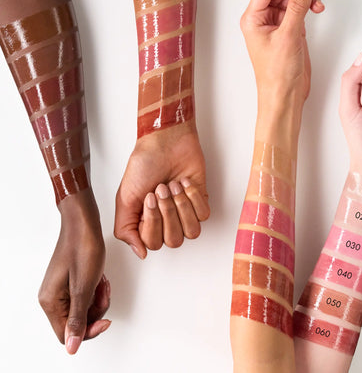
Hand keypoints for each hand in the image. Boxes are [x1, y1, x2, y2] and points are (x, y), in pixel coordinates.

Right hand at [38, 191, 109, 354]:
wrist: (85, 223)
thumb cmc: (83, 248)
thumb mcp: (83, 287)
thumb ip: (78, 318)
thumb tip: (71, 346)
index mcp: (51, 301)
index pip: (67, 334)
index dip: (88, 331)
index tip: (106, 320)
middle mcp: (52, 297)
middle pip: (77, 321)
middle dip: (96, 309)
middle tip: (103, 290)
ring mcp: (61, 288)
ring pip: (84, 308)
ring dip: (98, 297)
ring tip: (102, 280)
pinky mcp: (70, 281)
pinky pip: (85, 295)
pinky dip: (96, 288)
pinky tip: (100, 277)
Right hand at [114, 124, 209, 258]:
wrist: (165, 142)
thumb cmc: (144, 165)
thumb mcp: (125, 198)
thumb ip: (126, 229)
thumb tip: (141, 253)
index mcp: (147, 223)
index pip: (154, 244)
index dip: (153, 222)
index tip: (148, 197)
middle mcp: (167, 221)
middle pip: (174, 241)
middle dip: (167, 213)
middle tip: (161, 189)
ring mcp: (185, 212)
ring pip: (192, 232)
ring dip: (182, 207)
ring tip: (173, 186)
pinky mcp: (200, 201)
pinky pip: (203, 215)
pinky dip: (193, 196)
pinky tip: (184, 182)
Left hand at [240, 0, 324, 107]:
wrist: (284, 96)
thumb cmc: (276, 76)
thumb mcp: (288, 37)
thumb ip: (297, 7)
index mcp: (253, 20)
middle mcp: (263, 20)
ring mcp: (276, 25)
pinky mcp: (289, 31)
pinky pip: (298, 9)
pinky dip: (308, 5)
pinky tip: (316, 7)